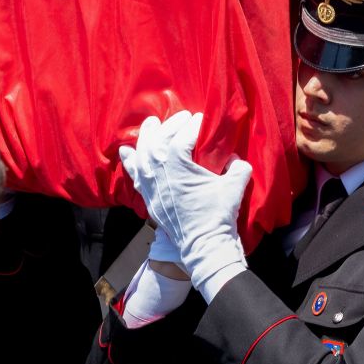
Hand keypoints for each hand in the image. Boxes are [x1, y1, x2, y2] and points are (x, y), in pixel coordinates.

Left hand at [119, 111, 251, 301]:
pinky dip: (129, 161)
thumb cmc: (219, 215)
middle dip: (171, 124)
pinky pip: (134, 175)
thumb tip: (234, 157)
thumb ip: (238, 165)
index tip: (203, 119)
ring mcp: (150, 185)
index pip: (184, 135)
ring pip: (143, 153)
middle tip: (184, 117)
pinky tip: (126, 150)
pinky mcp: (148, 197)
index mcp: (178, 164)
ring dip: (147, 136)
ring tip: (152, 122)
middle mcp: (158, 171)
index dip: (194, 124)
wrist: (204, 246)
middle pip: (159, 139)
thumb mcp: (236, 184)